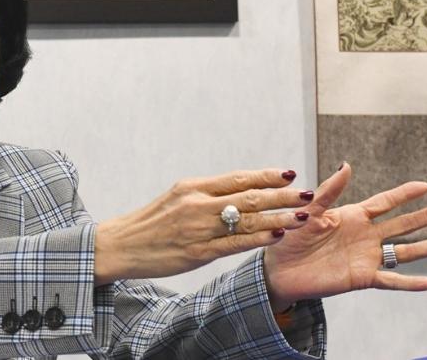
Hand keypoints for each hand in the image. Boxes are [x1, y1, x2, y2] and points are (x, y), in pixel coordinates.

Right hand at [95, 169, 314, 285]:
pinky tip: (277, 236)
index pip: (237, 178)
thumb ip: (206, 197)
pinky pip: (234, 244)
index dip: (266, 176)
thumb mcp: (175, 200)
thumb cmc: (149, 224)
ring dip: (279, 218)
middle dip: (282, 195)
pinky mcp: (196, 253)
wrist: (119, 246)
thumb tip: (239, 193)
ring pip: (247, 220)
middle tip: (307, 192)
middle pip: (249, 197)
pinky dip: (258, 239)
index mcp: (192, 188)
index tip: (289, 173)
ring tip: (303, 215)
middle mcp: (197, 204)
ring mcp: (197, 229)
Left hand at [263, 163, 426, 311]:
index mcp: (351, 216)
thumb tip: (346, 165)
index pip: (384, 202)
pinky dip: (412, 283)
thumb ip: (328, 191)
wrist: (277, 269)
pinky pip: (391, 281)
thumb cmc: (288, 237)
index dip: (405, 194)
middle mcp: (364, 236)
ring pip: (404, 251)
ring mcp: (365, 257)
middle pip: (402, 225)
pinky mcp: (361, 278)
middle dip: (426, 216)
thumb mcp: (307, 211)